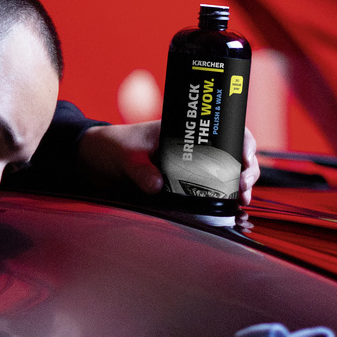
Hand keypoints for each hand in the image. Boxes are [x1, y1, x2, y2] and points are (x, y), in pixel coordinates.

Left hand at [77, 122, 260, 202]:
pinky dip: (222, 199)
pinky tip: (232, 209)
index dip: (241, 141)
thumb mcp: (123, 156)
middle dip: (246, 168)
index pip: (223, 127)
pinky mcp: (179, 186)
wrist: (91, 161)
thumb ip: (139, 170)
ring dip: (238, 186)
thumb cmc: (109, 147)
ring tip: (242, 199)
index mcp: (181, 130)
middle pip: (230, 153)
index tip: (245, 158)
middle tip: (244, 186)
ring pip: (223, 174)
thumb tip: (157, 186)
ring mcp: (187, 167)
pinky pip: (207, 191)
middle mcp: (189, 147)